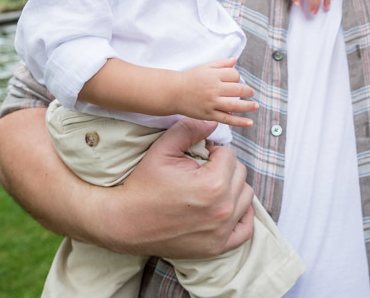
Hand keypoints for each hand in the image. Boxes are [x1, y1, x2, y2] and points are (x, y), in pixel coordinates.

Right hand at [109, 118, 254, 257]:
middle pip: (240, 174)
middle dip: (223, 168)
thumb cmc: (143, 184)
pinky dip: (241, 216)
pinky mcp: (217, 246)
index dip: (213, 152)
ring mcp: (221, 230)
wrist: (124, 222)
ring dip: (233, 188)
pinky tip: (227, 206)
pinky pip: (245, 230)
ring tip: (211, 187)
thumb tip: (214, 123)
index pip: (229, 155)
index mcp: (213, 183)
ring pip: (246, 196)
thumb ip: (190, 130)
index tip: (199, 158)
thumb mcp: (163, 149)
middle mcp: (222, 208)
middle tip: (202, 172)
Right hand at [178, 58, 256, 126]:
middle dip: (247, 91)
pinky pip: (227, 119)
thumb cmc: (190, 78)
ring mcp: (212, 103)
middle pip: (237, 89)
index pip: (234, 75)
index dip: (237, 78)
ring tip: (255, 106)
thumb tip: (235, 61)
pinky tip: (249, 123)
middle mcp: (214, 89)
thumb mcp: (205, 67)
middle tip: (251, 93)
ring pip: (235, 105)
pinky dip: (239, 122)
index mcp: (214, 75)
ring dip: (248, 106)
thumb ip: (221, 63)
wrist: (173, 92)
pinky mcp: (209, 114)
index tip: (235, 81)